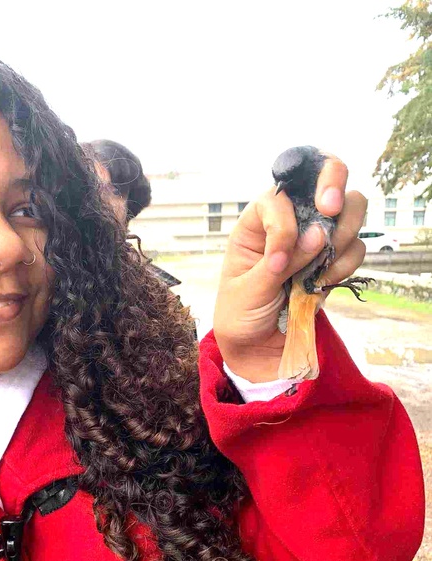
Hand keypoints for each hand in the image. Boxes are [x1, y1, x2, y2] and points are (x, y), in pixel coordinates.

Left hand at [213, 155, 366, 381]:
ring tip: (323, 265)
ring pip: (349, 206)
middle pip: (322, 176)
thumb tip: (317, 235)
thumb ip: (280, 264)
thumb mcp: (248, 292)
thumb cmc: (240, 315)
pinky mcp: (333, 259)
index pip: (277, 197)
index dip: (283, 223)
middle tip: (329, 209)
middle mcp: (288, 222)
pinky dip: (346, 262)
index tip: (280, 260)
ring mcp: (314, 238)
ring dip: (345, 229)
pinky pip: (355, 246)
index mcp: (255, 223)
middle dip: (332, 185)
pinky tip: (325, 282)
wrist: (256, 348)